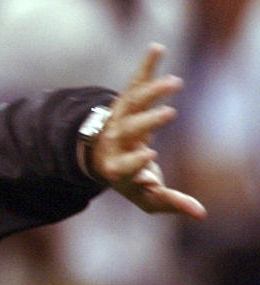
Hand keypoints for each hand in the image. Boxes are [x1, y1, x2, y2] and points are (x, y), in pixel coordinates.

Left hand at [90, 43, 206, 219]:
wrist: (103, 156)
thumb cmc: (132, 180)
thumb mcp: (147, 197)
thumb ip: (172, 203)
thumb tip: (201, 214)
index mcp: (116, 168)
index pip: (124, 166)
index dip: (134, 161)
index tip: (150, 154)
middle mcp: (115, 143)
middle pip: (128, 131)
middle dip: (146, 122)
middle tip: (168, 114)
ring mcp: (118, 120)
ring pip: (131, 104)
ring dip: (151, 93)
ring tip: (174, 83)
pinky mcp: (126, 102)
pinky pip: (135, 83)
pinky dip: (146, 67)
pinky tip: (157, 49)